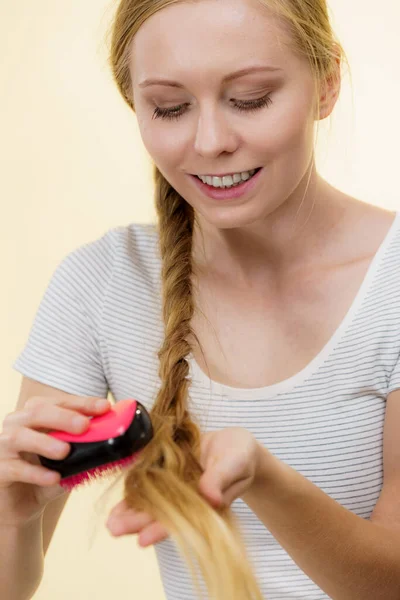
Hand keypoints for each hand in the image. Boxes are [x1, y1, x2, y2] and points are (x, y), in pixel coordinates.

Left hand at [106, 427, 262, 545]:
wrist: (234, 444)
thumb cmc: (239, 456)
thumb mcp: (235, 462)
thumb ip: (221, 478)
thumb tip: (209, 496)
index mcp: (205, 504)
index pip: (182, 520)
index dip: (162, 529)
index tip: (143, 540)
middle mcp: (187, 498)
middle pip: (161, 513)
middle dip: (138, 522)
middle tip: (115, 529)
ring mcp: (176, 485)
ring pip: (152, 500)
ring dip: (131, 510)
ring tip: (111, 522)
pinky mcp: (168, 469)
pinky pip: (149, 480)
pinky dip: (134, 489)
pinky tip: (118, 500)